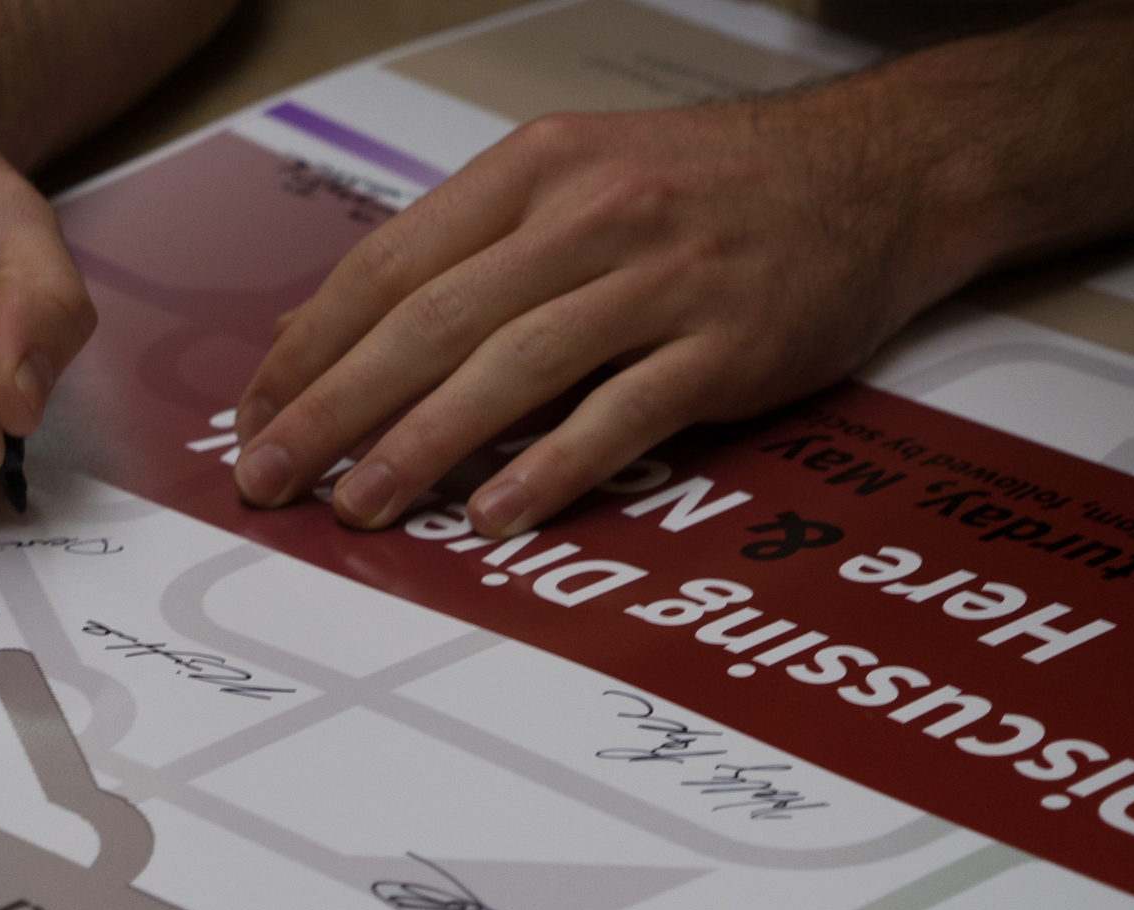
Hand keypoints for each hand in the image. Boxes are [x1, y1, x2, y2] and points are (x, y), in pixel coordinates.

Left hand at [229, 94, 984, 534]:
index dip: (312, 347)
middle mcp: (589, 216)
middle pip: (431, 322)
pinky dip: (552, 468)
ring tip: (358, 504)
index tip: (257, 412)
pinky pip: (622, 417)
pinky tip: (495, 514)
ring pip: (512, 371)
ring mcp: (662, 281)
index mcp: (536, 170)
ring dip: (421, 447)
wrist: (876, 173)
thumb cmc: (712, 186)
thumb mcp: (577, 180)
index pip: (391, 264)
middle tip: (269, 474)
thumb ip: (466, 251)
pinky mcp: (727, 347)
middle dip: (334, 407)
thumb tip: (339, 335)